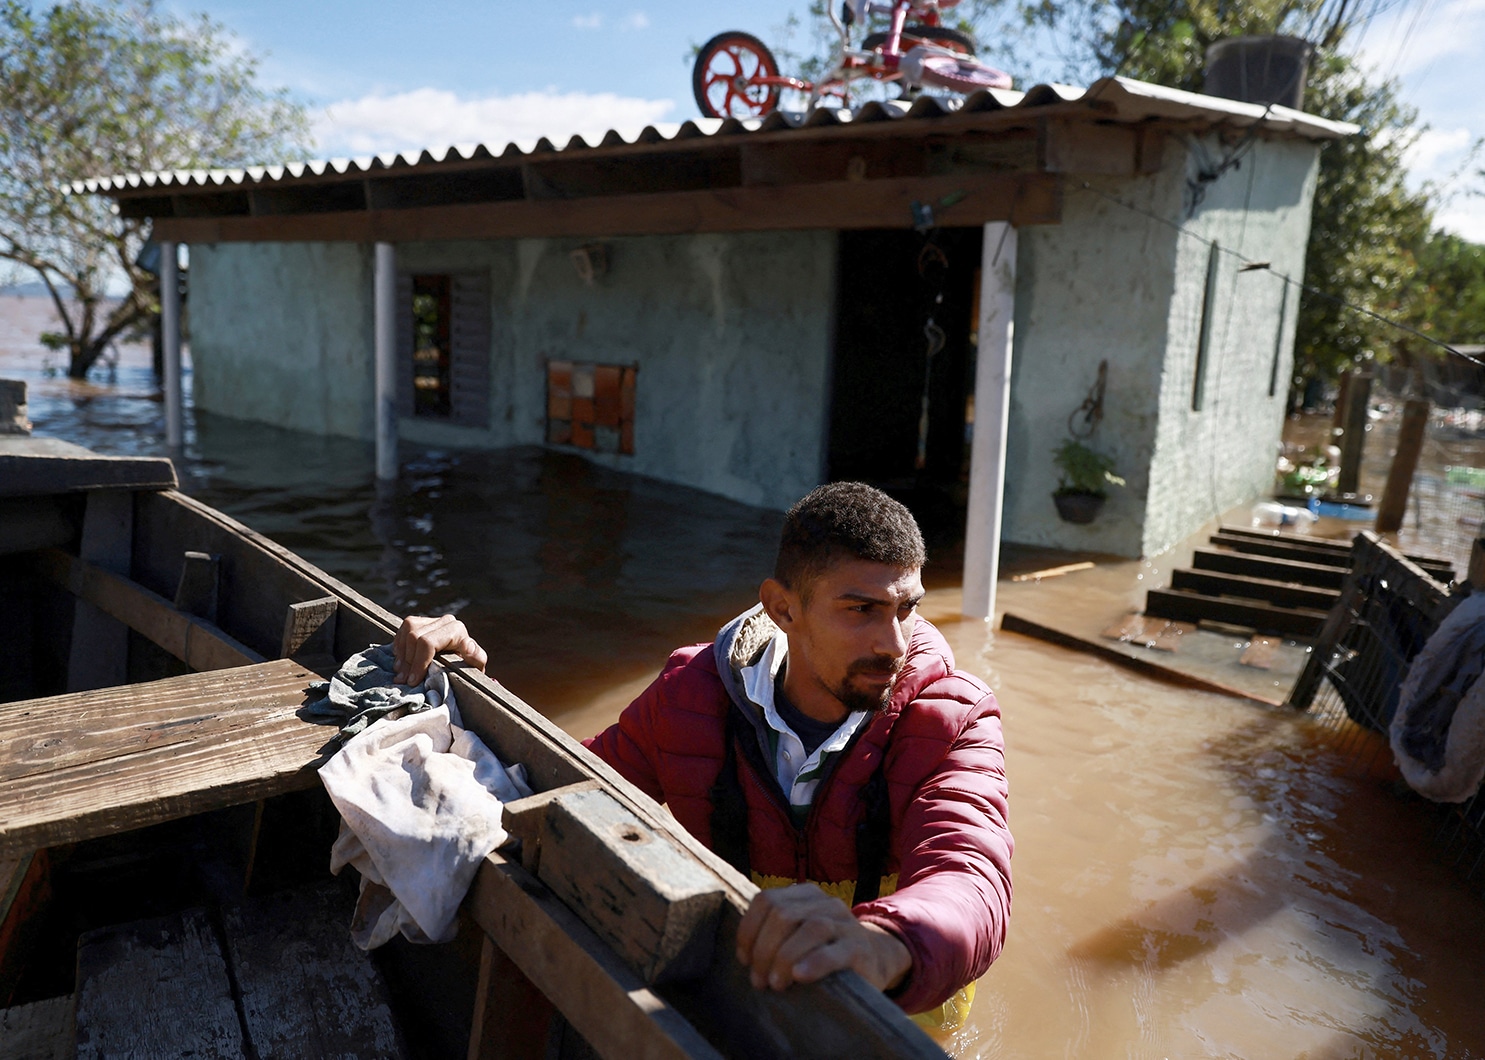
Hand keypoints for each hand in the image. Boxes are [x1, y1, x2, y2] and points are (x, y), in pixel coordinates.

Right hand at [393, 615, 487, 684]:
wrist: (463, 659)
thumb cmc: (469, 665)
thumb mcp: (476, 665)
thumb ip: (476, 658)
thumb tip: (468, 647)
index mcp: (456, 629)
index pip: (428, 642)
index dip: (418, 663)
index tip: (413, 681)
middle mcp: (444, 621)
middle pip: (414, 636)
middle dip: (408, 662)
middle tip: (404, 681)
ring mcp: (430, 620)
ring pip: (406, 631)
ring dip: (401, 655)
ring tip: (401, 673)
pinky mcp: (419, 622)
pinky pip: (402, 630)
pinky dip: (399, 647)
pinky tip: (401, 661)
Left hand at [735, 883, 910, 992]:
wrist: (875, 959)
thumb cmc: (824, 950)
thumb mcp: (799, 934)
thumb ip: (775, 933)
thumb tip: (743, 955)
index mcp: (805, 894)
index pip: (766, 900)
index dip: (749, 930)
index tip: (744, 959)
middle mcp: (825, 903)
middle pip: (783, 915)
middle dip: (763, 950)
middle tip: (759, 981)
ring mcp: (845, 923)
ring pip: (809, 928)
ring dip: (784, 958)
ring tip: (776, 984)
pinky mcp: (859, 948)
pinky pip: (834, 951)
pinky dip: (814, 963)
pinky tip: (800, 976)